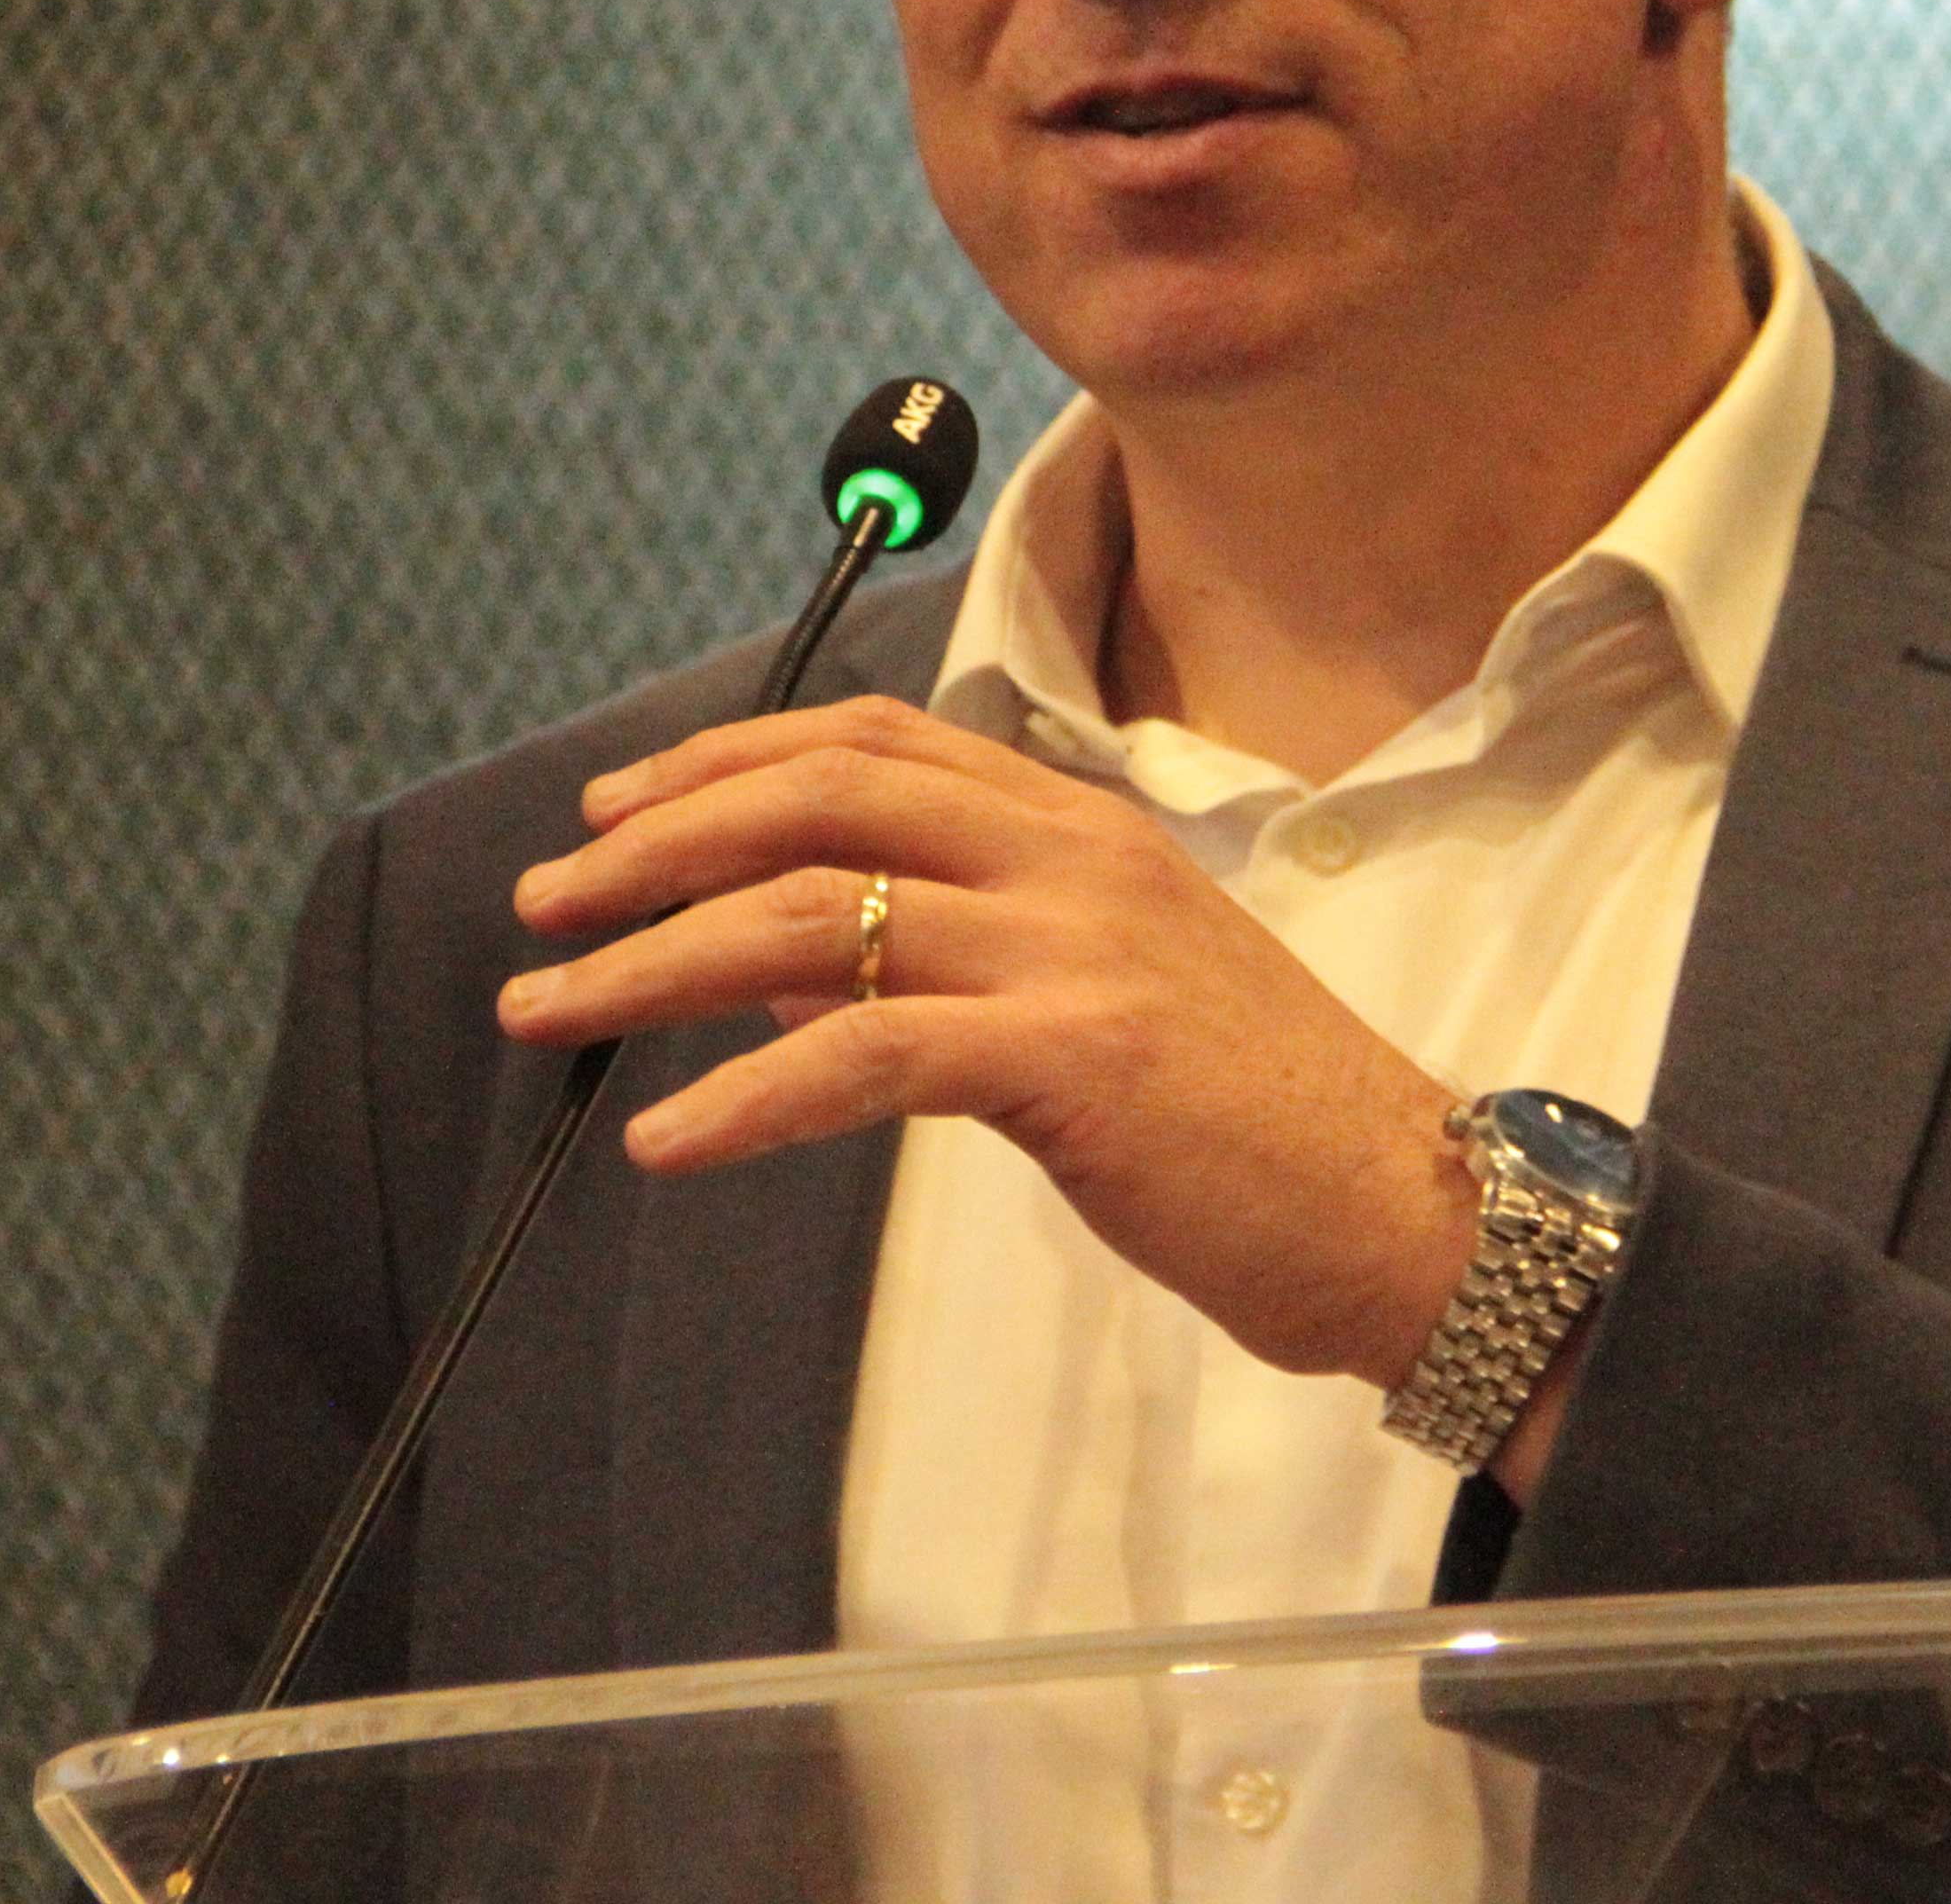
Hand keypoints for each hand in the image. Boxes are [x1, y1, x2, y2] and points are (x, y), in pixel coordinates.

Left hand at [501, 694, 1477, 1389]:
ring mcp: (1071, 948)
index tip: (614, 809)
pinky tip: (668, 1139)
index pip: (869, 742)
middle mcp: (1069, 855)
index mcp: (1081, 824)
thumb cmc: (1257, 1124)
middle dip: (655, 842)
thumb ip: (961, 966)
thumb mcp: (1107, 1003)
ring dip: (654, 961)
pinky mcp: (1070, 1055)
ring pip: (812, 915)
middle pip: (817, 798)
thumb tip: (794, 984)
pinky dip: (746, 1096)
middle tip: (545, 901)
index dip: (722, 762)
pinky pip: (864, 1056)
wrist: (1405, 1208)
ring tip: (552, 1012)